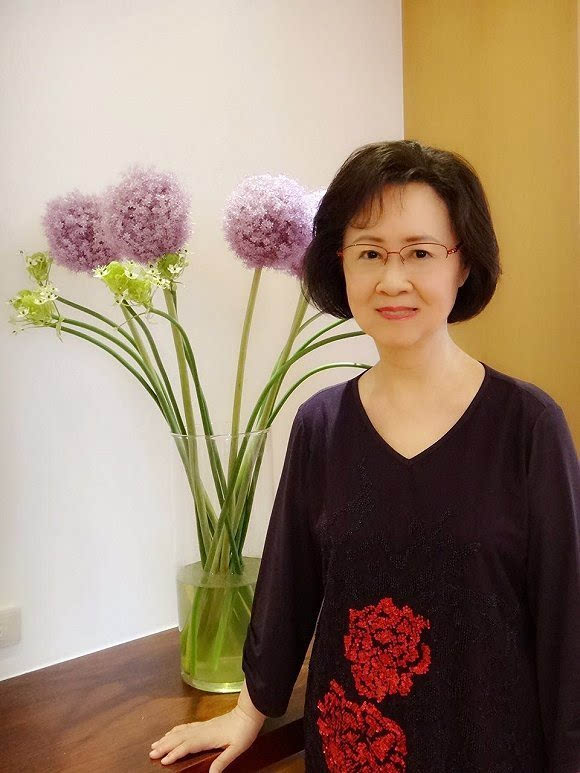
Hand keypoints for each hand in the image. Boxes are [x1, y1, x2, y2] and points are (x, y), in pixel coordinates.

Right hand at [149, 706, 264, 770]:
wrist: (248, 713)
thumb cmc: (244, 732)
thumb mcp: (236, 749)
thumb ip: (223, 761)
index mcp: (207, 737)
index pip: (187, 746)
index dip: (175, 753)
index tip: (163, 760)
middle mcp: (202, 730)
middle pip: (179, 738)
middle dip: (165, 745)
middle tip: (151, 753)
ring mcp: (202, 726)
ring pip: (181, 732)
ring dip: (167, 738)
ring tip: (155, 744)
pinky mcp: (204, 724)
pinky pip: (186, 727)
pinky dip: (176, 730)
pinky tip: (171, 732)